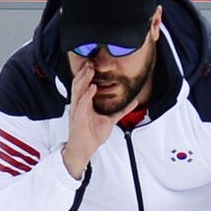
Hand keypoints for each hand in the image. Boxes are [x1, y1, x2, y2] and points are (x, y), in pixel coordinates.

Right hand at [62, 62, 129, 178]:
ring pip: (78, 90)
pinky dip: (86, 95)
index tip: (93, 63)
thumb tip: (133, 102)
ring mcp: (77, 110)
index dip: (88, 74)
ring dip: (83, 79)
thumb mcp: (110, 120)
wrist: (84, 150)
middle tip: (90, 61)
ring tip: (90, 69)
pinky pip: (81, 104)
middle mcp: (79, 104)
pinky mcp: (78, 117)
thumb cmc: (92, 136)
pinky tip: (91, 87)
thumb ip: (121, 110)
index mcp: (85, 103)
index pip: (85, 84)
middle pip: (79, 84)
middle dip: (84, 72)